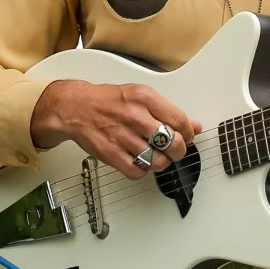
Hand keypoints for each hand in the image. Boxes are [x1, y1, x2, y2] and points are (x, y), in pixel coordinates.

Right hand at [31, 79, 201, 179]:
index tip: (186, 136)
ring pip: (157, 161)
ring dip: (161, 162)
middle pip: (171, 143)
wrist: (75, 108)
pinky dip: (143, 171)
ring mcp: (122, 136)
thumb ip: (168, 111)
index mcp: (144, 98)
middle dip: (178, 150)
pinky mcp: (111, 154)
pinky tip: (140, 162)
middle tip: (174, 150)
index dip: (187, 133)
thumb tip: (194, 126)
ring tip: (157, 156)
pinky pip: (137, 172)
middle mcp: (134, 116)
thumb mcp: (141, 96)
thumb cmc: (109, 101)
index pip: (179, 120)